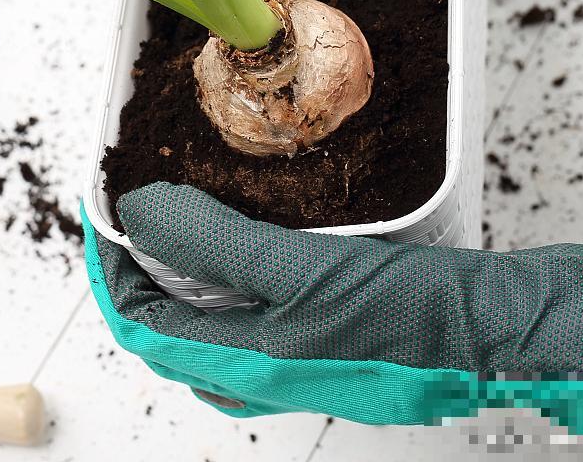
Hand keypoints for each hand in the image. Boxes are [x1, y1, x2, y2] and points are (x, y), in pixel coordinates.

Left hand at [84, 183, 582, 436]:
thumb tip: (141, 212)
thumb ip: (212, 241)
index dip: (107, 267)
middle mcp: (254, 373)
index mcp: (240, 365)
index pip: (138, 322)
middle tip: (131, 209)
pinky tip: (240, 240)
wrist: (483, 334)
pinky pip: (243, 314)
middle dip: (136, 267)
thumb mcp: (296, 269)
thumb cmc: (401, 314)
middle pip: (163, 325)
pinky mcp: (313, 343)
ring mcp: (285, 362)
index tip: (99, 213)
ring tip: (173, 215)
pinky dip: (222, 274)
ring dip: (176, 269)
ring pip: (201, 321)